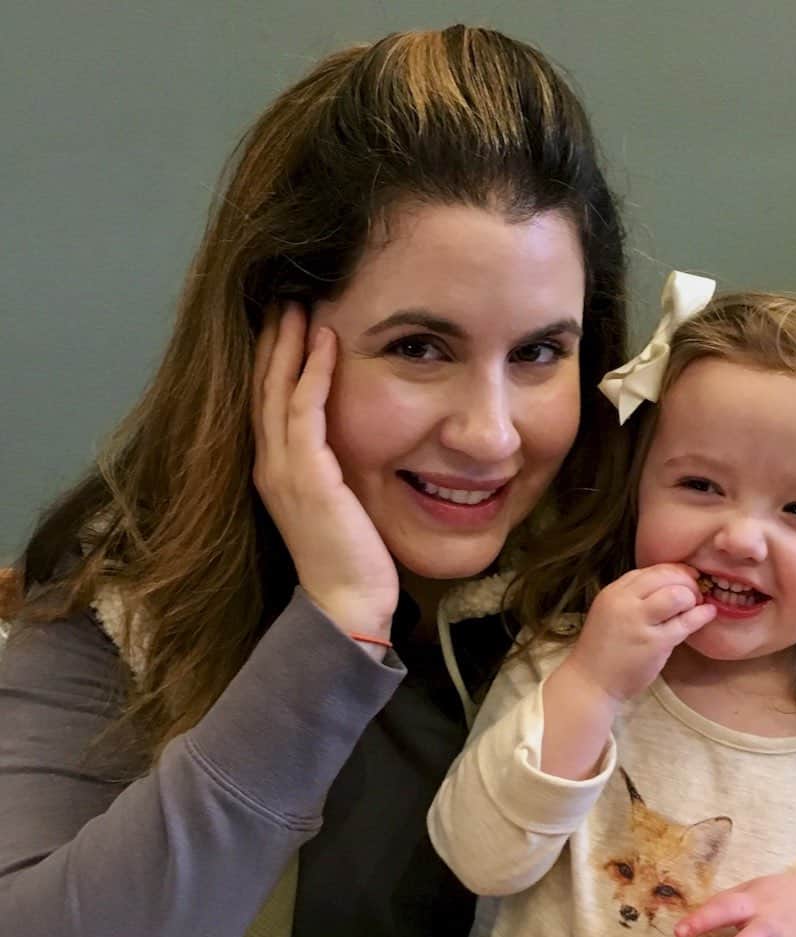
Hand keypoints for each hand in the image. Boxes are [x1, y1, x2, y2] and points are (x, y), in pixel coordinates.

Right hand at [252, 303, 398, 643]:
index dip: (272, 361)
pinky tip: (325, 341)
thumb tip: (357, 442)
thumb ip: (336, 470)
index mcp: (275, 472)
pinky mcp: (307, 476)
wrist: (348, 604)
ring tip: (298, 304)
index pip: (267, 404)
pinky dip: (312, 373)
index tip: (285, 322)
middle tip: (283, 297)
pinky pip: (305, 411)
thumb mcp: (339, 503)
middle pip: (262, 388)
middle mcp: (269, 466)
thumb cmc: (351, 560)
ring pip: (277, 392)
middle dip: (272, 341)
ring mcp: (283, 470)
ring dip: (288, 345)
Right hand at [564, 563, 715, 703]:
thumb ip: (634, 598)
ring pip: (677, 595)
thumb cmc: (603, 649)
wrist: (590, 682)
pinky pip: (685, 622)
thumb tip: (671, 584)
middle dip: (687, 581)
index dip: (675, 570)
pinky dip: (701, 615)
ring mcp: (639, 622)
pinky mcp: (654, 643)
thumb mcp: (610, 612)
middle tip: (696, 592)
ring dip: (692, 597)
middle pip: (665, 576)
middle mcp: (624, 602)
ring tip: (695, 606)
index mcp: (614, 592)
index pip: (650, 570)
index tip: (688, 576)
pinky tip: (708, 613)